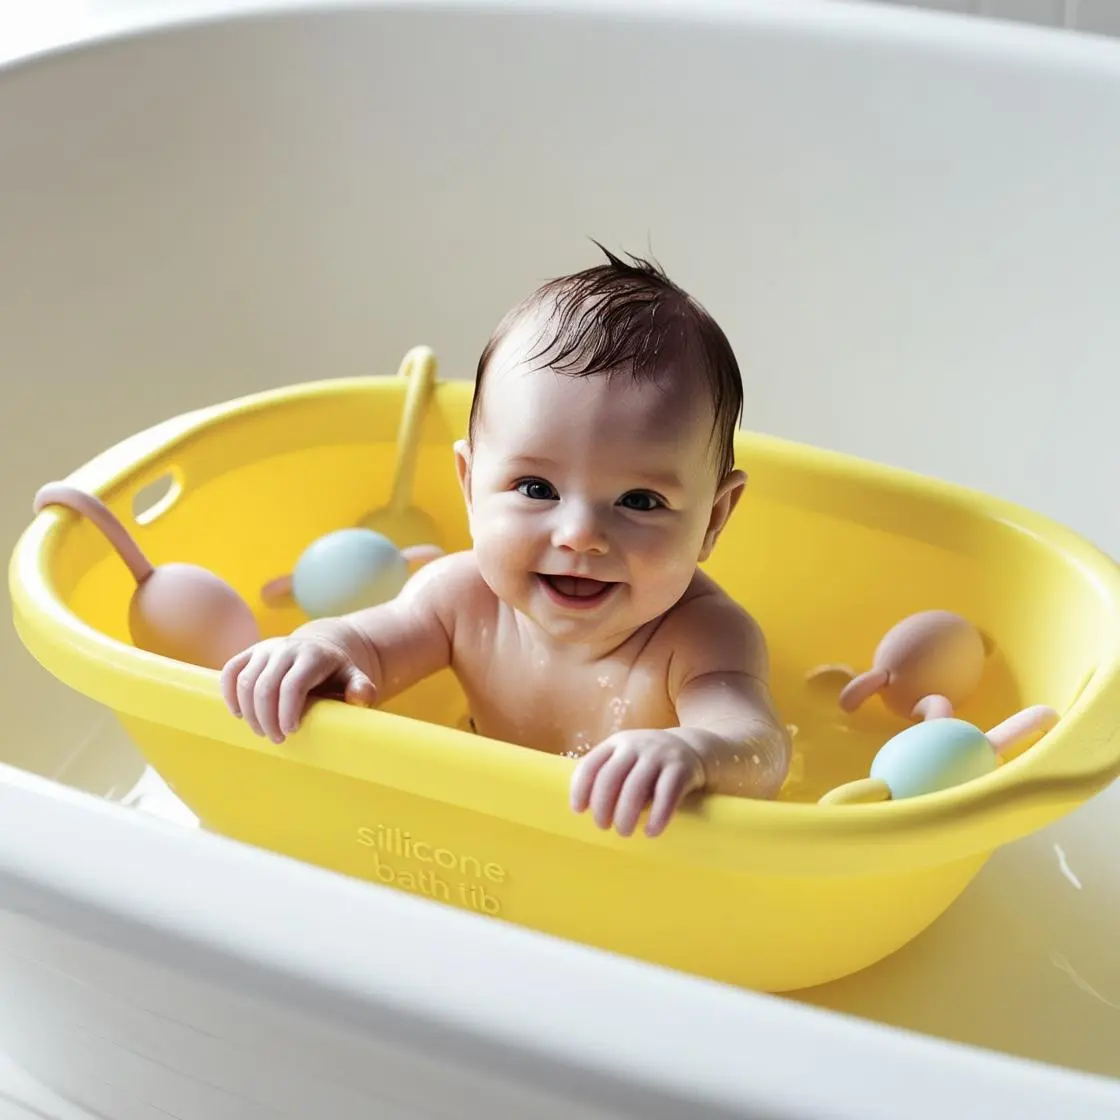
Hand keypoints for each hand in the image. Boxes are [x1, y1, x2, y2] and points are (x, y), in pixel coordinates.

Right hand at [220, 635, 376, 742]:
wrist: (321, 648)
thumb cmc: (336, 673)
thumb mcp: (354, 678)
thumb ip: (361, 688)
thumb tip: (359, 698)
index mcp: (312, 656)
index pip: (292, 685)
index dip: (287, 711)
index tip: (291, 730)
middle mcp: (286, 648)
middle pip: (265, 686)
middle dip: (266, 718)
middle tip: (276, 738)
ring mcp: (266, 649)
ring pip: (245, 681)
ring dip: (249, 711)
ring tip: (262, 731)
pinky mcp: (251, 653)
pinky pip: (230, 670)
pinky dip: (229, 693)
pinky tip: (239, 714)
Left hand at [569, 730, 705, 837]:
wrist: (696, 748)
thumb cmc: (651, 763)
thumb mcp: (628, 758)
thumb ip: (607, 773)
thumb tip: (583, 808)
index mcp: (617, 743)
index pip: (591, 764)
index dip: (581, 789)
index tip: (578, 811)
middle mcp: (636, 745)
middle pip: (610, 777)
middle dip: (602, 806)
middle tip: (602, 826)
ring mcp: (660, 755)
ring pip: (635, 787)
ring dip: (625, 814)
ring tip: (624, 832)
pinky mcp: (682, 768)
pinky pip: (667, 795)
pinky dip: (657, 816)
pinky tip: (651, 832)